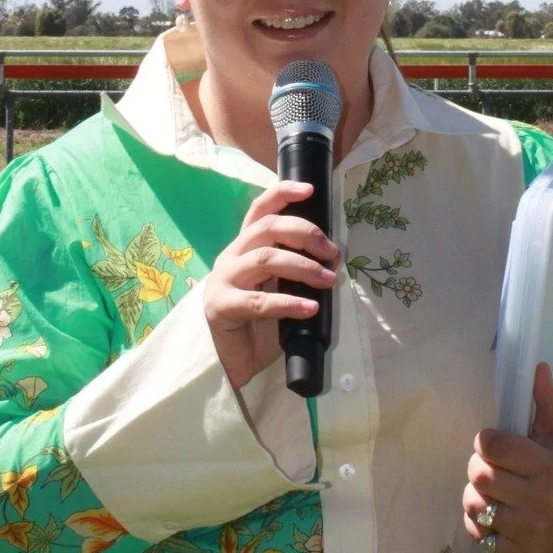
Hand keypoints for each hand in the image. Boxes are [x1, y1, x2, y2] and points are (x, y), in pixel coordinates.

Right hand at [203, 182, 338, 391]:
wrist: (227, 363)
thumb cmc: (256, 325)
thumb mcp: (277, 289)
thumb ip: (293, 270)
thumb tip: (332, 259)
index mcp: (244, 248)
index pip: (259, 209)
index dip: (282, 193)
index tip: (310, 189)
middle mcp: (232, 257)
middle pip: (267, 228)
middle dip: (305, 233)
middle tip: (332, 252)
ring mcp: (223, 281)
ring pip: (265, 259)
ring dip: (303, 266)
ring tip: (329, 280)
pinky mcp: (221, 307)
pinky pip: (258, 301)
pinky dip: (288, 302)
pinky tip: (310, 308)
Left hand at [462, 362, 552, 552]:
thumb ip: (546, 401)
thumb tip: (538, 367)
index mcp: (548, 466)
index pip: (492, 447)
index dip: (486, 442)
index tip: (494, 444)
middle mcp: (540, 499)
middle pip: (479, 475)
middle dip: (479, 467)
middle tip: (492, 467)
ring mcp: (529, 529)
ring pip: (475, 504)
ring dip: (476, 495)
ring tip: (493, 490)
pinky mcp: (519, 552)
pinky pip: (478, 533)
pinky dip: (479, 522)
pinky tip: (496, 512)